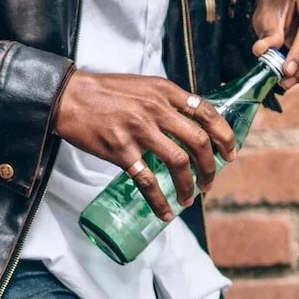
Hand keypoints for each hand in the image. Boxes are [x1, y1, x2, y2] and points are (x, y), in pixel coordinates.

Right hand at [55, 70, 235, 222]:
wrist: (68, 97)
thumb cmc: (105, 92)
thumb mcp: (143, 86)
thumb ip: (167, 101)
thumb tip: (191, 123)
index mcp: (165, 92)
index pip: (208, 112)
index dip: (224, 135)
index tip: (230, 153)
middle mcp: (157, 109)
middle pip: (199, 142)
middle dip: (210, 167)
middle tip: (210, 181)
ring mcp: (139, 130)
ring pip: (179, 163)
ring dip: (189, 185)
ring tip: (190, 198)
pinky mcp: (121, 150)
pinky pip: (148, 181)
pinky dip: (160, 201)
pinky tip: (165, 213)